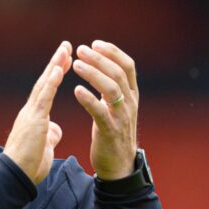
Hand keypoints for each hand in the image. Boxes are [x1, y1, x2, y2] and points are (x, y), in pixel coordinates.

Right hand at [4, 41, 72, 184]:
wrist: (15, 177)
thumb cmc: (28, 166)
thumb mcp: (43, 148)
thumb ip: (49, 136)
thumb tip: (55, 129)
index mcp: (34, 118)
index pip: (46, 92)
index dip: (55, 76)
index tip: (64, 62)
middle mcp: (30, 112)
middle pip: (45, 82)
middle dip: (56, 63)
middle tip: (66, 46)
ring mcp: (31, 115)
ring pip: (44, 85)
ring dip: (55, 65)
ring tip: (65, 49)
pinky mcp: (34, 121)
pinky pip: (44, 98)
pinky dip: (51, 82)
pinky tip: (59, 69)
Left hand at [72, 40, 138, 180]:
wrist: (119, 165)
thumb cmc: (114, 133)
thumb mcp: (118, 107)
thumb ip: (112, 88)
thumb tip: (101, 67)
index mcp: (132, 94)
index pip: (127, 65)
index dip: (112, 52)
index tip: (95, 43)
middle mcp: (130, 103)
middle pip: (117, 73)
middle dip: (99, 59)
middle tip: (80, 49)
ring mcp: (122, 117)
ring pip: (111, 89)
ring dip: (93, 74)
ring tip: (76, 64)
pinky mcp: (110, 131)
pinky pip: (100, 112)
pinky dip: (89, 99)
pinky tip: (76, 90)